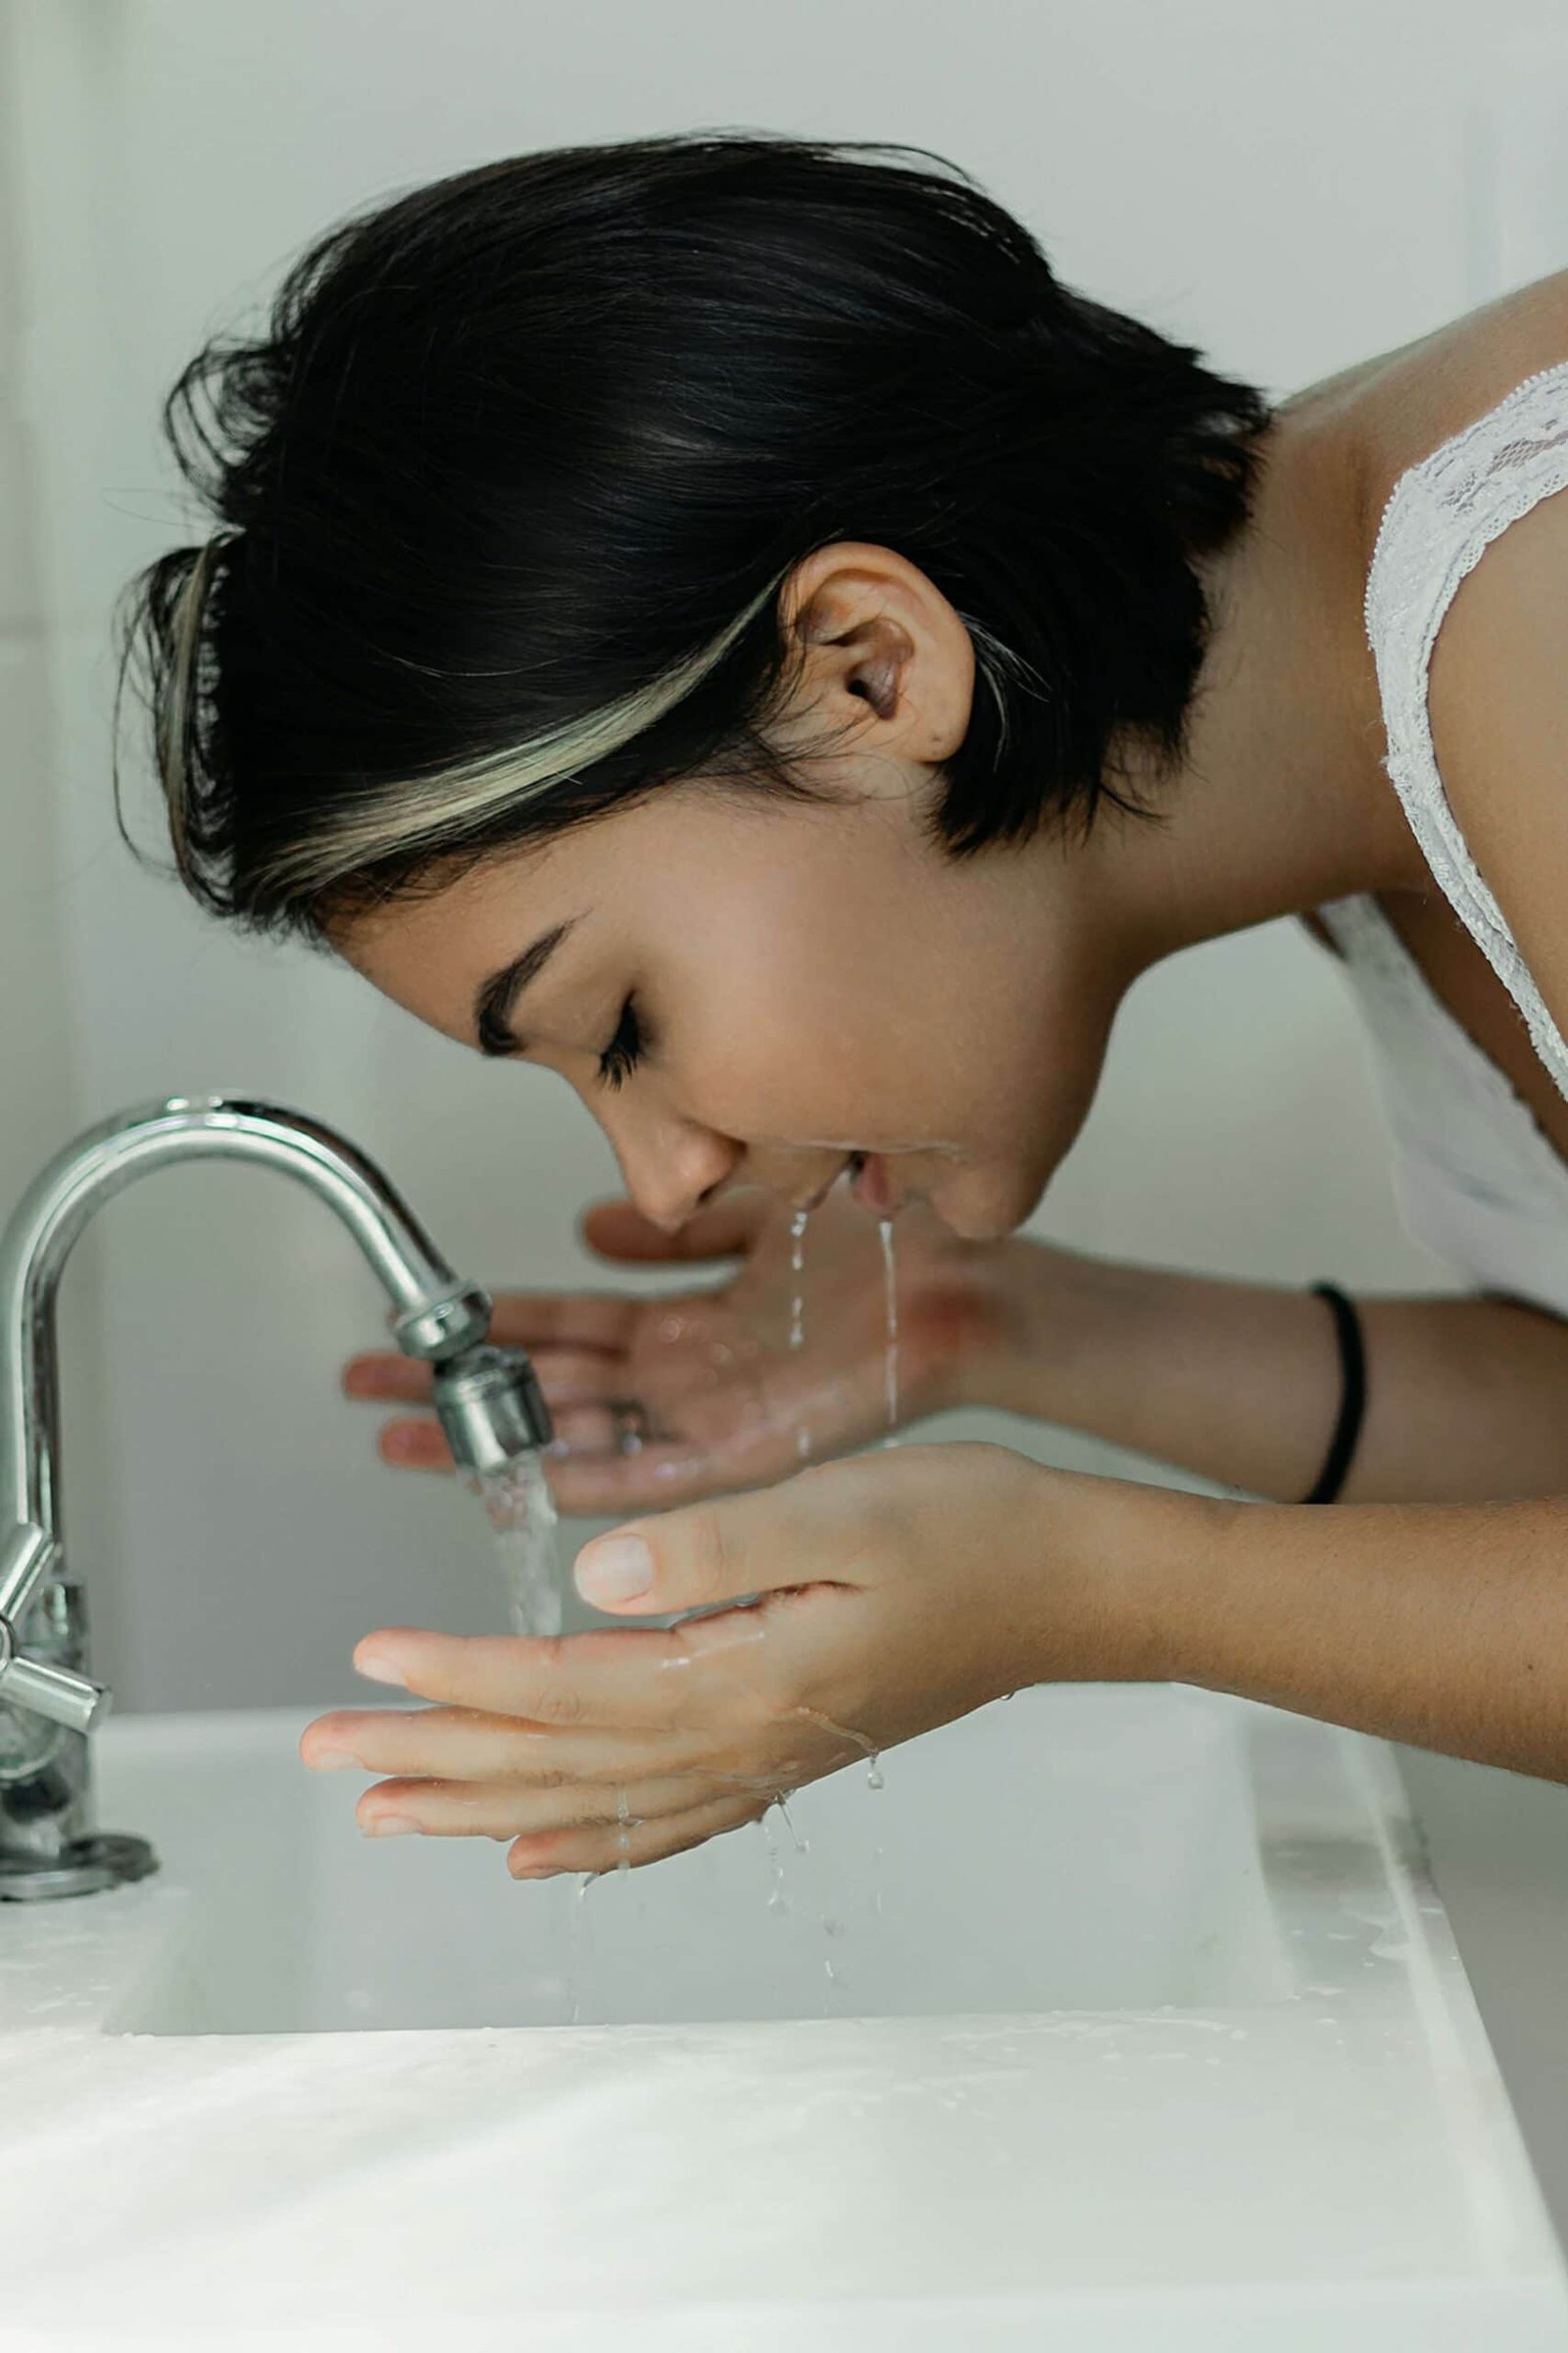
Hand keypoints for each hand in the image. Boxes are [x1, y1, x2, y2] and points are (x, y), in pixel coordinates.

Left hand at [299, 1442, 1180, 1875]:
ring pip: (595, 1802)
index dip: (460, 1676)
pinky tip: (541, 1855)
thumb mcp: (843, 1506)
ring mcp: (768, 1756)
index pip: (565, 1688)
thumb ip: (713, 1548)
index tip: (371, 1656)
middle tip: (328, 1750)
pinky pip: (669, 1822)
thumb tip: (592, 1584)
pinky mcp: (791, 1749)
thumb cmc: (976, 1530)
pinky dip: (593, 1846)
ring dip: (485, 1806)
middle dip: (435, 1754)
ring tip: (394, 1808)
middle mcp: (745, 1738)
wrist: (1077, 1584)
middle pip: (558, 1762)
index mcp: (746, 1676)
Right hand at [343, 1186, 1029, 1512]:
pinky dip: (598, 1479)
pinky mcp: (757, 1450)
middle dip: (458, 1391)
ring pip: (584, 1433)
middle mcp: (690, 1374)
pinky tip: (532, 1481)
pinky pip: (662, 1474)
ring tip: (408, 1439)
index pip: (563, 1327)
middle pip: (550, 1387)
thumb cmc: (886, 1238)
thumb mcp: (755, 1207)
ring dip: (499, 1438)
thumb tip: (591, 1221)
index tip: (412, 1332)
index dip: (486, 1329)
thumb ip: (675, 1222)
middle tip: (365, 1394)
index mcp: (689, 1320)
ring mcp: (715, 1416)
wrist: (974, 1278)